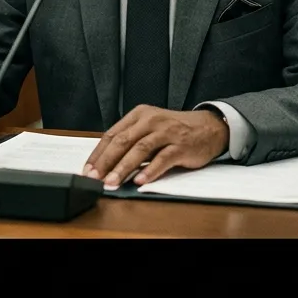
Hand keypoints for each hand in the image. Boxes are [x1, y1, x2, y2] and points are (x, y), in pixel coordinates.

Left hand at [82, 106, 228, 187]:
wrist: (209, 127)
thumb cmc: (175, 130)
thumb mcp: (150, 128)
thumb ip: (131, 141)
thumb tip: (106, 164)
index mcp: (139, 115)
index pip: (113, 134)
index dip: (98, 154)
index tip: (88, 170)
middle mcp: (151, 120)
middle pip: (123, 141)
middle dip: (106, 162)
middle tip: (95, 178)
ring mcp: (167, 132)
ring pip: (140, 149)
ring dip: (124, 168)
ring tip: (112, 182)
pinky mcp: (181, 145)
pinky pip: (163, 158)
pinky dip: (150, 170)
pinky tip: (139, 181)